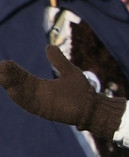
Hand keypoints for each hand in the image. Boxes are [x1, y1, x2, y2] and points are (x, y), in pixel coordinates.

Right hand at [0, 45, 125, 139]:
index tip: (3, 63)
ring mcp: (39, 103)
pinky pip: (28, 104)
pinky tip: (12, 90)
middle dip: (6, 76)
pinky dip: (20, 98)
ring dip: (10, 86)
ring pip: (19, 94)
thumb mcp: (68, 70)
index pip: (21, 76)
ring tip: (1, 76)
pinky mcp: (44, 110)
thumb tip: (48, 46)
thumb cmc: (81, 90)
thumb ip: (58, 60)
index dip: (12, 70)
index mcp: (40, 85)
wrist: (91, 106)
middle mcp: (37, 94)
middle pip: (17, 84)